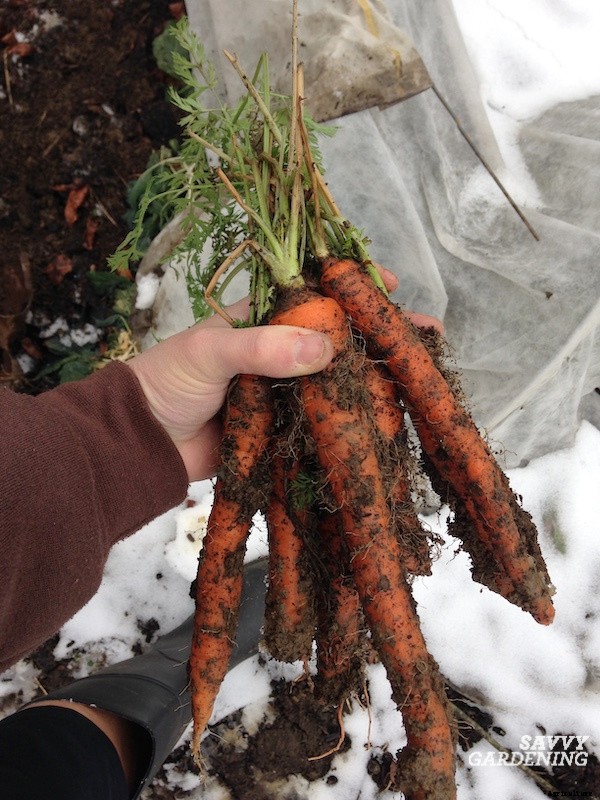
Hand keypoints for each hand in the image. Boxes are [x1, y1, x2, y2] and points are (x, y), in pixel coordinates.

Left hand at [128, 267, 441, 481]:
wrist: (141, 444)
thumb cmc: (167, 383)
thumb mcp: (210, 353)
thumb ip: (262, 347)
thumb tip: (325, 348)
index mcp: (260, 318)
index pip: (313, 292)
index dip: (350, 284)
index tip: (389, 282)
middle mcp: (277, 351)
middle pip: (336, 336)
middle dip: (377, 332)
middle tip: (423, 332)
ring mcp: (282, 390)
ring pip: (336, 379)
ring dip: (373, 376)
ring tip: (418, 373)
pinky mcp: (282, 427)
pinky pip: (323, 419)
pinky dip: (351, 418)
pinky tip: (387, 417)